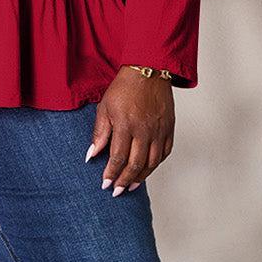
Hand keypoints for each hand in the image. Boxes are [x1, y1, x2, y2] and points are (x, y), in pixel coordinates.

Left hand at [86, 67, 174, 194]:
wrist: (149, 70)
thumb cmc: (124, 88)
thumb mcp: (105, 108)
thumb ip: (99, 133)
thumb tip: (91, 155)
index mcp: (126, 125)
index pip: (118, 157)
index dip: (111, 173)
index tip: (105, 184)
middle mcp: (144, 130)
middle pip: (136, 164)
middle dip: (124, 180)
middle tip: (117, 191)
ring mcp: (159, 130)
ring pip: (152, 162)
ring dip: (141, 177)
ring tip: (130, 186)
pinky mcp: (169, 128)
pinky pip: (165, 153)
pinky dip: (156, 164)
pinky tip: (147, 170)